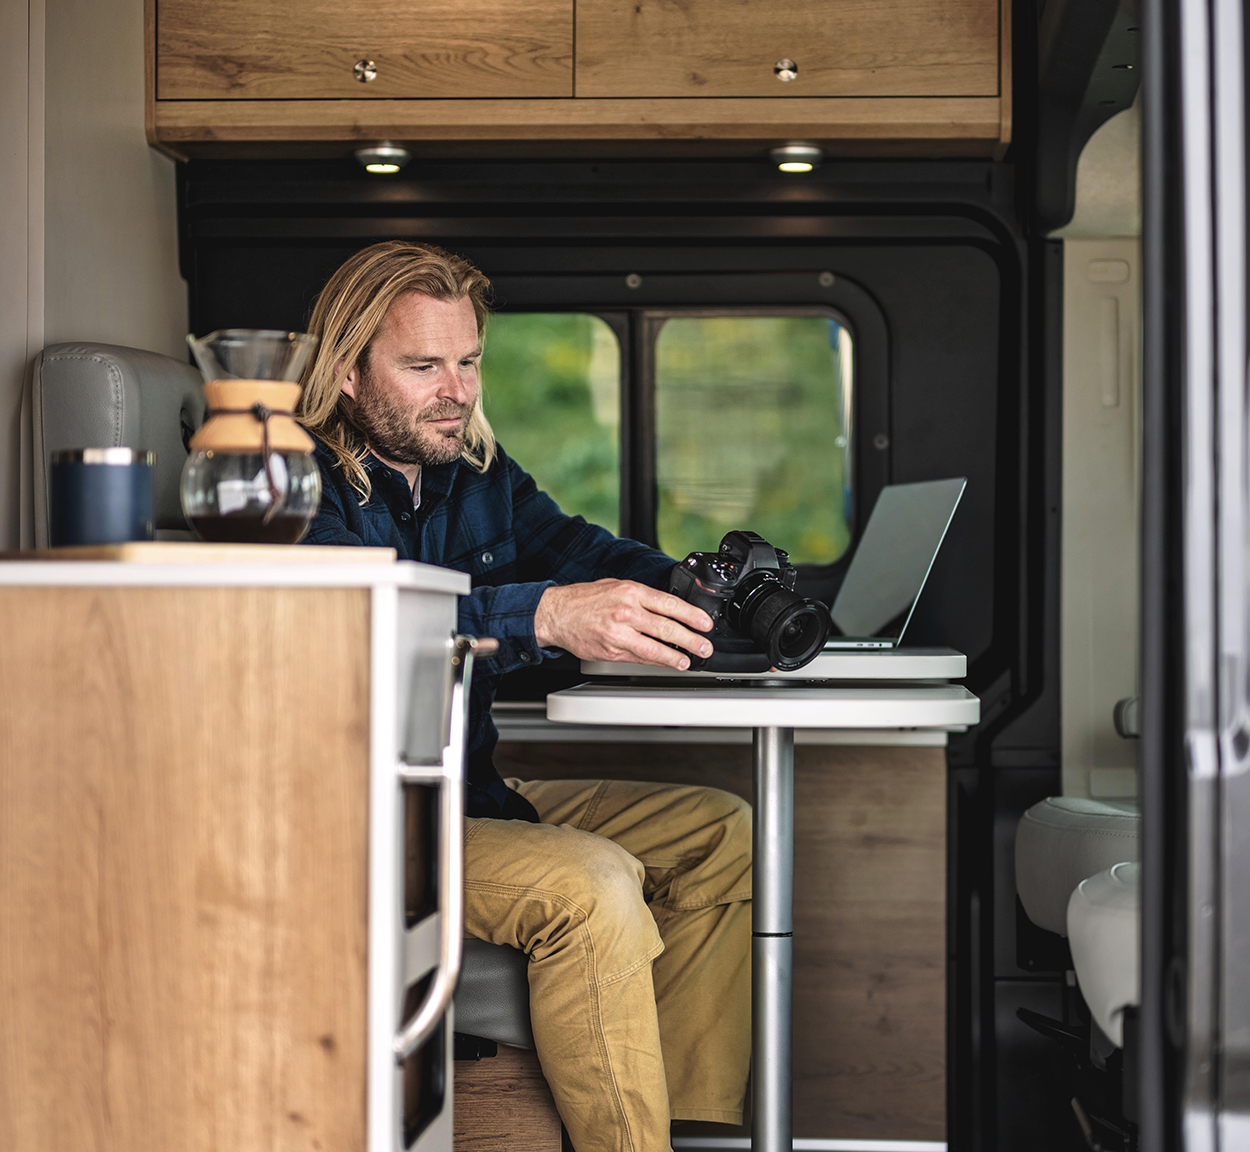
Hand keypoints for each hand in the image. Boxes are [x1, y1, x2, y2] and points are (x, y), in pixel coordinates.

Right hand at [534, 580, 714, 669]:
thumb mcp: (618, 586)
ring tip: (688, 660)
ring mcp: (618, 634)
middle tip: (705, 647)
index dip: (691, 615)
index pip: (669, 604)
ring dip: (675, 656)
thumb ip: (644, 597)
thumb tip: (672, 610)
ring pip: (653, 648)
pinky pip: (638, 658)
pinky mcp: (610, 651)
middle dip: (690, 640)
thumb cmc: (587, 599)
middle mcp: (625, 612)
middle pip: (666, 628)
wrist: (556, 614)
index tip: (705, 624)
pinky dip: (655, 661)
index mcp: (630, 592)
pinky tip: (666, 662)